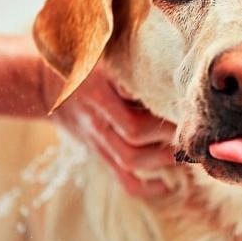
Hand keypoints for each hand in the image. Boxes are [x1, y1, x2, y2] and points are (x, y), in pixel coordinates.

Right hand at [50, 63, 175, 197]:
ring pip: (131, 160)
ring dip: (164, 158)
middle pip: (135, 137)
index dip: (163, 114)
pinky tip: (168, 185)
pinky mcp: (100, 153)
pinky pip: (122, 179)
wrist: (45, 84)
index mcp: (97, 89)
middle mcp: (97, 117)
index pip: (131, 109)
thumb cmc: (83, 61)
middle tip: (196, 128)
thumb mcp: (100, 52)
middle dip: (169, 135)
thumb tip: (166, 62)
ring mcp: (97, 139)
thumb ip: (127, 59)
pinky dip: (146, 188)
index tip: (188, 108)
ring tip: (188, 148)